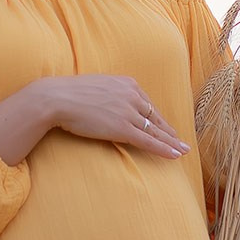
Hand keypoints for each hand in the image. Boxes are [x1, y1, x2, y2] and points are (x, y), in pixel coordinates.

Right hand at [46, 75, 188, 158]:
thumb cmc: (70, 93)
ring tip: (182, 151)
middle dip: (169, 131)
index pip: (147, 104)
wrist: (57, 98)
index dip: (158, 118)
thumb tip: (110, 103)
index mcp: (127, 84)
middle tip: (180, 141)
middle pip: (155, 118)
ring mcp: (129, 112)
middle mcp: (132, 96)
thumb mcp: (97, 86)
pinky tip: (175, 155)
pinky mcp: (123, 128)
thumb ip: (110, 94)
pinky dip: (164, 149)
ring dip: (171, 142)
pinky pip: (148, 141)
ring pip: (155, 131)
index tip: (165, 127)